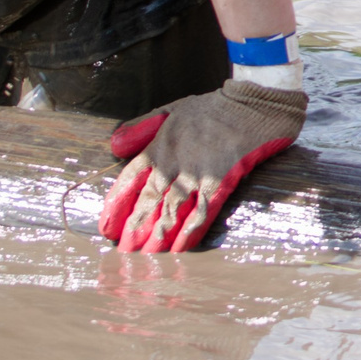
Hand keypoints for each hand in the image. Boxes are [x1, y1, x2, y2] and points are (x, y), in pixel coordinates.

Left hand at [99, 80, 305, 252]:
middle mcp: (173, 163)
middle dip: (135, 228)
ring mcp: (196, 173)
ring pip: (171, 211)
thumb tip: (114, 146)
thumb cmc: (212, 107)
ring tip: (147, 257)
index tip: (107, 227)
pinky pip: (202, 211)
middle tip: (124, 252)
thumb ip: (141, 127)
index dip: (117, 206)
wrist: (252, 103)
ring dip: (158, 235)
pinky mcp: (220, 180)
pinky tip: (181, 247)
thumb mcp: (171, 110)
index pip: (129, 181)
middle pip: (148, 201)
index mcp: (158, 146)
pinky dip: (190, 230)